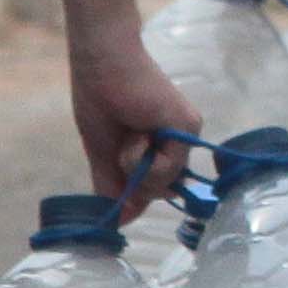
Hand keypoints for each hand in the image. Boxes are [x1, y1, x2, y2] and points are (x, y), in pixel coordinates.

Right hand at [71, 34, 197, 215]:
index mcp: (159, 146)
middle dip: (131, 177)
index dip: (133, 189)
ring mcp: (186, 135)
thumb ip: (114, 188)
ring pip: (163, 184)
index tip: (118, 164)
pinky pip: (167, 169)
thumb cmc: (99, 100)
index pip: (153, 188)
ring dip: (135, 166)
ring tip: (130, 132)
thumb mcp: (104, 154)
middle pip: (158, 191)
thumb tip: (120, 222)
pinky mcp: (188, 127)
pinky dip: (144, 158)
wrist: (101, 64)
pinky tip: (139, 130)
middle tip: (122, 141)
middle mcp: (178, 142)